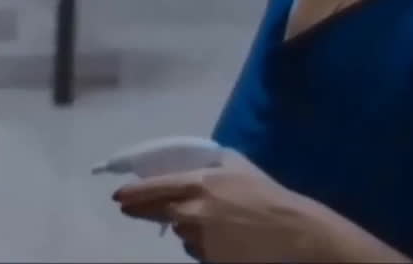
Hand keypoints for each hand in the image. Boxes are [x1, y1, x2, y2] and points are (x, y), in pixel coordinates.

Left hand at [112, 148, 308, 262]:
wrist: (294, 232)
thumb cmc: (268, 195)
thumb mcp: (238, 165)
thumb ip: (211, 161)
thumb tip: (192, 158)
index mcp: (200, 184)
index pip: (156, 188)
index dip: (134, 193)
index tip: (119, 196)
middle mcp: (194, 211)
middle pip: (158, 213)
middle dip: (142, 210)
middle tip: (130, 209)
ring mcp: (201, 238)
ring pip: (181, 232)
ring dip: (185, 226)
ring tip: (212, 222)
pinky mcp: (210, 260)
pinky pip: (196, 250)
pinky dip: (201, 243)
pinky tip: (222, 238)